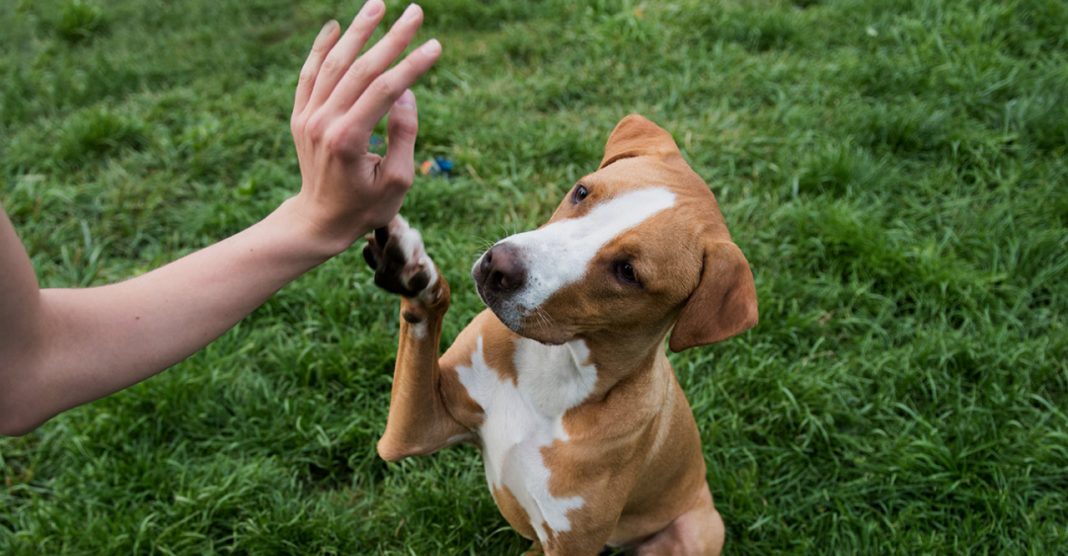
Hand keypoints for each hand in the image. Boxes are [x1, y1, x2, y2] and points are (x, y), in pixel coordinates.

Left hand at [289, 0, 440, 253]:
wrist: (319, 220)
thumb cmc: (366, 205)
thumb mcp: (397, 180)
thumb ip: (403, 133)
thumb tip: (406, 91)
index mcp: (349, 139)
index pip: (384, 89)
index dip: (412, 65)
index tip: (436, 45)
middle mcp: (324, 122)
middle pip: (361, 68)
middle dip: (392, 38)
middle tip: (416, 12)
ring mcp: (308, 117)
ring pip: (334, 63)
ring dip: (358, 31)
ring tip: (379, 5)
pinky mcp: (301, 116)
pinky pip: (310, 74)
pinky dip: (322, 48)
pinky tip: (336, 26)